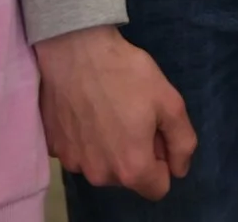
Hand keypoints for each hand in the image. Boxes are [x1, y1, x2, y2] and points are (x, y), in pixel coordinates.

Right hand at [34, 25, 196, 199]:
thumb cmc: (126, 74)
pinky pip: (80, 152)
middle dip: (135, 153)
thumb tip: (179, 169)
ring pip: (102, 165)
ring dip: (109, 147)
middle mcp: (99, 175)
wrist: (74, 50)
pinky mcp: (55, 147)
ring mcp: (73, 162)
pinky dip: (86, 138)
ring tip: (108, 109)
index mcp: (131, 168)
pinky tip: (86, 110)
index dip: (163, 160)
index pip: (158, 188)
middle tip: (132, 115)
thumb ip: (182, 142)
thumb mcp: (170, 102)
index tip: (155, 131)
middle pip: (128, 177)